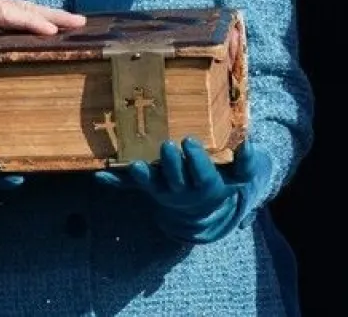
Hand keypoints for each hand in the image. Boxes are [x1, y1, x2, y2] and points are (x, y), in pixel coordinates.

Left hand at [0, 0, 86, 37]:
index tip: (52, 29)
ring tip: (74, 24)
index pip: (4, 12)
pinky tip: (43, 26)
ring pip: (21, 7)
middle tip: (81, 23)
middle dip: (51, 15)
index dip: (28, 22)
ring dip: (47, 15)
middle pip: (22, 6)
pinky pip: (12, 11)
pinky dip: (32, 16)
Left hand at [94, 138, 268, 243]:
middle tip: (167, 144)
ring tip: (136, 165)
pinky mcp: (145, 186)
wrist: (201, 207)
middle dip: (171, 164)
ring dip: (142, 176)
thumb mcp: (240, 176)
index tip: (190, 141)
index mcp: (206, 187)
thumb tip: (248, 143)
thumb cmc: (222, 181)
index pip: (202, 176)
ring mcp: (161, 190)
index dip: (196, 161)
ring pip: (151, 185)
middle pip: (175, 180)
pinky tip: (100, 177)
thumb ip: (247, 163)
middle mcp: (181, 192)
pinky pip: (128, 186)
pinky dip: (114, 182)